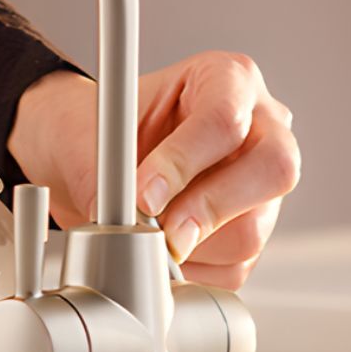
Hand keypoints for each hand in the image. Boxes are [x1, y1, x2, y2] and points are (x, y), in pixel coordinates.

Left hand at [8, 52, 299, 288]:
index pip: (225, 120)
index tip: (143, 195)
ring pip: (252, 230)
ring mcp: (260, 181)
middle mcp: (259, 126)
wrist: (78, 158)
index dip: (183, 164)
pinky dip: (191, 272)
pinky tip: (157, 254)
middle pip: (272, 171)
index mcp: (225, 79)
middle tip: (160, 232)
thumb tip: (123, 226)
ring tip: (143, 236)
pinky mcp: (251, 228)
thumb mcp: (87, 137)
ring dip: (191, 247)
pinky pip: (235, 266)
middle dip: (208, 209)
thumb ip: (106, 176)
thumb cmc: (89, 131)